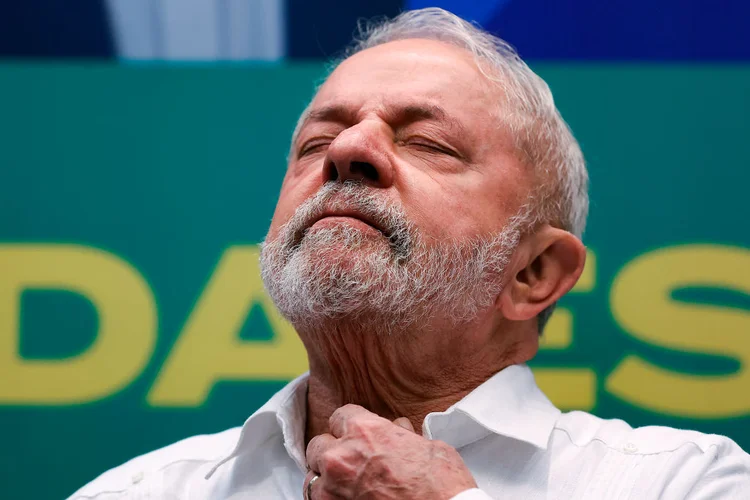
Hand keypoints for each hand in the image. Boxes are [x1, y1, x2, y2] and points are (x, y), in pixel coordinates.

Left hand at [304, 404, 476, 498]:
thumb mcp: (428, 446)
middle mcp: (343, 455)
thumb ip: (403, 435)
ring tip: (345, 484)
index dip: (350, 425)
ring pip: (313, 475)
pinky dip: (329, 499)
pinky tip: (346, 499)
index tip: (356, 434)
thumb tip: (398, 430)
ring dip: (326, 478)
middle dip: (333, 450)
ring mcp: (334, 487)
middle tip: (351, 461)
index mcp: (365, 430)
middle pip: (319, 444)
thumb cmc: (442, 484)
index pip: (339, 416)